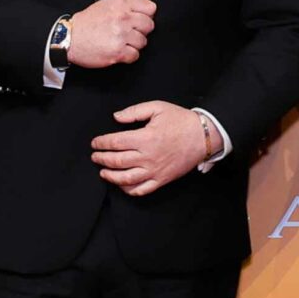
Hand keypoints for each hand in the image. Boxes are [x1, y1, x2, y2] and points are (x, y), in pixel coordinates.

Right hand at [65, 0, 156, 67]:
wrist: (69, 38)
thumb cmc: (85, 23)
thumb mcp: (104, 5)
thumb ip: (123, 5)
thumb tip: (138, 6)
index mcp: (121, 5)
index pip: (150, 8)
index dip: (146, 15)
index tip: (141, 19)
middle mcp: (123, 19)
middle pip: (149, 25)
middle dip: (141, 30)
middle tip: (130, 33)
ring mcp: (121, 35)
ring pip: (143, 42)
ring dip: (134, 44)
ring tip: (121, 42)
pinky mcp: (118, 52)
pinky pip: (135, 55)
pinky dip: (128, 56)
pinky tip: (119, 50)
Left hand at [91, 100, 209, 195]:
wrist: (203, 136)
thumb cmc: (181, 121)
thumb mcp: (158, 108)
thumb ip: (134, 111)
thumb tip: (116, 117)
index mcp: (145, 138)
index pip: (115, 142)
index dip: (101, 143)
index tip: (95, 143)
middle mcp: (148, 157)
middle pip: (117, 161)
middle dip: (101, 159)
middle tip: (95, 157)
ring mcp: (154, 170)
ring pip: (126, 179)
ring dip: (111, 176)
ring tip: (103, 173)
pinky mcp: (162, 179)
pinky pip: (142, 190)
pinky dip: (129, 190)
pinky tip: (122, 184)